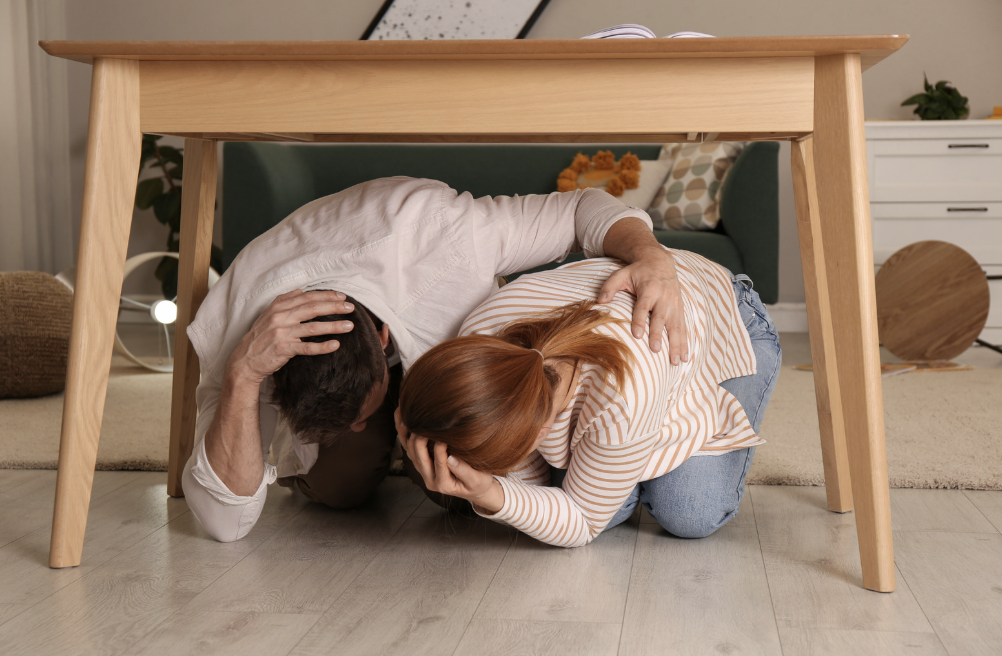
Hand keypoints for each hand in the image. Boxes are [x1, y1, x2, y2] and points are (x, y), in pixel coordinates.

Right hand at [227, 289, 355, 383]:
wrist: (244, 360)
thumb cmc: (259, 337)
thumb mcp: (267, 315)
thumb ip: (284, 301)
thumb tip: (300, 290)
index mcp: (278, 307)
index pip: (307, 298)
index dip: (326, 296)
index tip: (342, 297)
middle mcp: (280, 317)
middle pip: (312, 309)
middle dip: (334, 307)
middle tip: (351, 308)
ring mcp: (282, 333)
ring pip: (313, 327)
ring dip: (333, 326)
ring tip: (349, 326)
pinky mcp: (284, 349)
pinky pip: (307, 348)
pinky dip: (322, 347)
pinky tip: (335, 345)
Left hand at [395, 409, 503, 512]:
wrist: (473, 488)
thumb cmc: (478, 482)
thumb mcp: (477, 480)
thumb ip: (465, 471)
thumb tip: (451, 459)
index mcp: (443, 484)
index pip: (439, 464)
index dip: (440, 449)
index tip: (444, 435)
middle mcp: (429, 479)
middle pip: (419, 457)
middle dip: (420, 439)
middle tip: (426, 422)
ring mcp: (423, 471)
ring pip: (410, 451)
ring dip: (407, 434)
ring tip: (408, 414)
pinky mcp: (420, 464)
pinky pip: (408, 448)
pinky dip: (403, 433)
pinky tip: (401, 417)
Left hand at [597, 248, 688, 363]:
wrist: (659, 262)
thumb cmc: (637, 271)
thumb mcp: (621, 274)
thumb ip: (610, 286)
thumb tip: (599, 301)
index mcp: (649, 288)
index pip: (643, 306)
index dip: (640, 320)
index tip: (637, 335)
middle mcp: (663, 297)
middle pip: (661, 318)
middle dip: (658, 334)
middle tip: (655, 350)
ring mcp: (674, 304)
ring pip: (676, 325)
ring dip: (676, 343)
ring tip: (675, 361)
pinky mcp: (680, 309)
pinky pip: (683, 327)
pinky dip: (685, 342)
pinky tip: (684, 356)